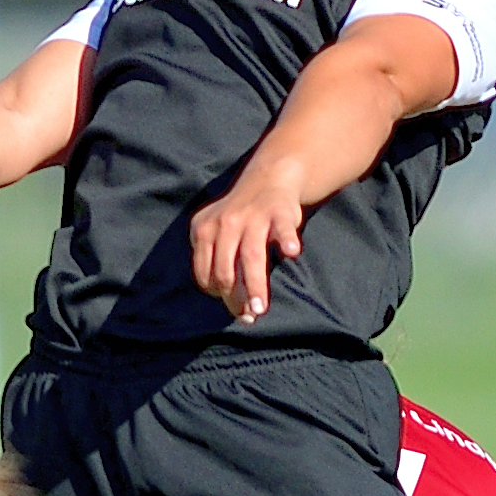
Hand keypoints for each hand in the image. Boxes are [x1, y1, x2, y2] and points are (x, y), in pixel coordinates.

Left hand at [186, 158, 310, 319]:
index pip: (205, 273)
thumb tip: (240, 312)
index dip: (219, 294)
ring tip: (260, 308)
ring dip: (254, 285)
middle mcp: (224, 223)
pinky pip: (282, 228)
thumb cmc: (242, 219)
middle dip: (235, 298)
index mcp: (203, 230)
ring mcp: (252, 216)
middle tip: (249, 317)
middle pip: (224, 270)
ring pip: (250, 256)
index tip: (235, 305)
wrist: (268, 179)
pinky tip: (292, 253)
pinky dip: (286, 239)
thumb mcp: (219, 235)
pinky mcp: (278, 210)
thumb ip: (223, 267)